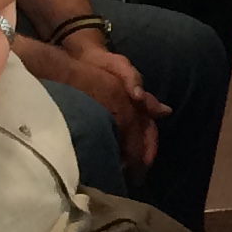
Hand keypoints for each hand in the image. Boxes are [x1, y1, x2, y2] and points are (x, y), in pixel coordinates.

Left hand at [51, 32, 167, 175]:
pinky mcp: (107, 115)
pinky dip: (118, 148)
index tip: (143, 165)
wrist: (83, 55)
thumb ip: (131, 79)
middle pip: (143, 138)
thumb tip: (138, 96)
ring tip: (124, 171)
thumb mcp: (120, 66)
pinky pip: (117, 135)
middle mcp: (133, 110)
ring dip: (131, 155)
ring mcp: (121, 113)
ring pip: (131, 138)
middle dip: (142, 156)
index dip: (147, 147)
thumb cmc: (103, 61)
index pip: (148, 129)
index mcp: (138, 102)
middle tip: (136, 175)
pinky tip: (113, 159)